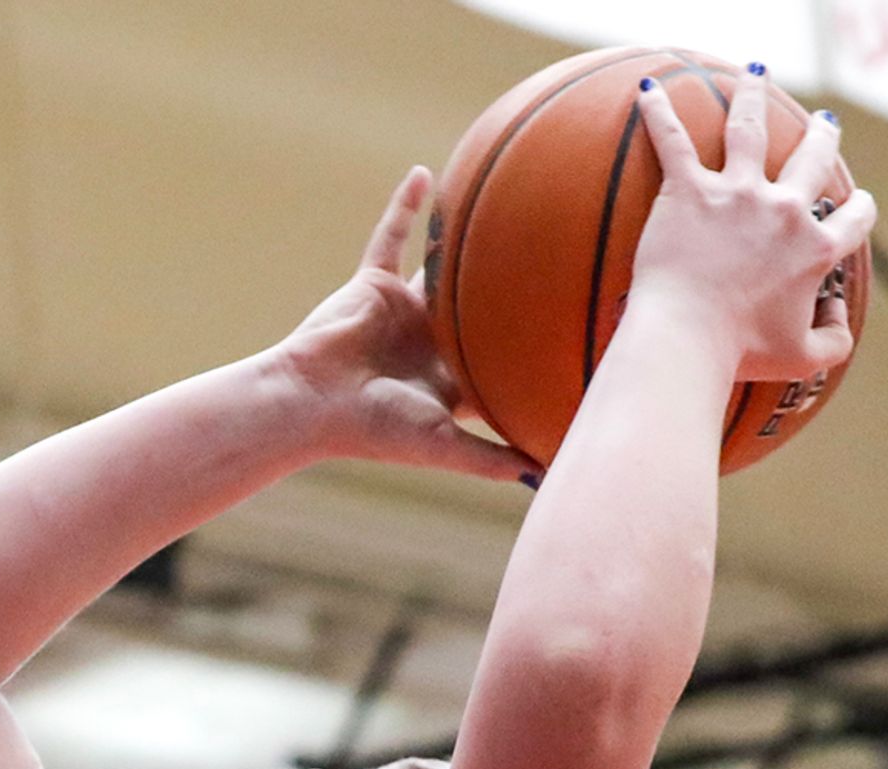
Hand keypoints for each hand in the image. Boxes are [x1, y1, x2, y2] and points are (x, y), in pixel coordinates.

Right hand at [268, 168, 532, 478]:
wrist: (310, 402)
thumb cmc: (373, 429)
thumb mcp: (443, 445)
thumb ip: (491, 460)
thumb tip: (548, 476)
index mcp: (449, 380)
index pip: (501, 362)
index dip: (533, 351)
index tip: (578, 329)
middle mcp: (429, 341)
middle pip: (480, 307)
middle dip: (512, 287)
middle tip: (559, 254)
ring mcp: (400, 310)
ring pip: (441, 267)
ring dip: (464, 241)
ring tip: (502, 205)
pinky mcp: (372, 285)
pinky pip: (389, 237)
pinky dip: (403, 207)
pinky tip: (425, 173)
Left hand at [622, 72, 873, 383]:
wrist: (686, 340)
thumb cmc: (740, 354)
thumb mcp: (802, 358)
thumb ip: (834, 339)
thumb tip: (839, 316)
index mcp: (814, 249)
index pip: (854, 219)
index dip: (860, 211)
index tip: (857, 206)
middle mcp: (783, 211)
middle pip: (813, 159)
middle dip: (823, 138)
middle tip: (825, 123)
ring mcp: (736, 195)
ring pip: (750, 128)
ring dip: (755, 96)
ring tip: (757, 76)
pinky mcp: (689, 192)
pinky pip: (672, 141)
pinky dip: (657, 112)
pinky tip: (647, 89)